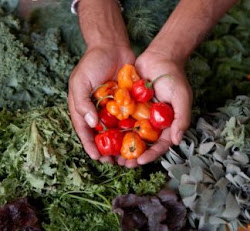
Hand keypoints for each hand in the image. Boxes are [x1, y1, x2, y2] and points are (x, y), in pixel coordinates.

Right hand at [68, 44, 134, 163]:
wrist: (112, 47)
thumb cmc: (92, 63)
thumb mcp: (80, 81)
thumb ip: (82, 102)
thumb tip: (91, 124)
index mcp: (84, 107)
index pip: (85, 130)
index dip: (90, 145)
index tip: (97, 157)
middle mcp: (98, 111)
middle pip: (102, 135)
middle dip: (107, 149)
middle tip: (113, 162)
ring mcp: (114, 108)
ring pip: (117, 130)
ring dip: (121, 144)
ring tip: (126, 156)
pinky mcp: (127, 103)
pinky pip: (129, 118)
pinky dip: (132, 130)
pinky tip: (138, 140)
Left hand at [117, 50, 192, 167]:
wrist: (160, 57)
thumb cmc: (174, 78)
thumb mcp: (182, 98)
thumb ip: (182, 119)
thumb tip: (176, 141)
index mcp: (165, 125)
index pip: (159, 145)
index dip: (151, 155)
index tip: (140, 161)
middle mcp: (152, 123)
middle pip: (142, 144)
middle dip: (133, 155)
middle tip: (123, 164)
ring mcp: (139, 115)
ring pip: (130, 134)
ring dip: (121, 146)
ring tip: (112, 156)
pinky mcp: (129, 106)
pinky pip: (121, 118)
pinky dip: (114, 127)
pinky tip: (105, 135)